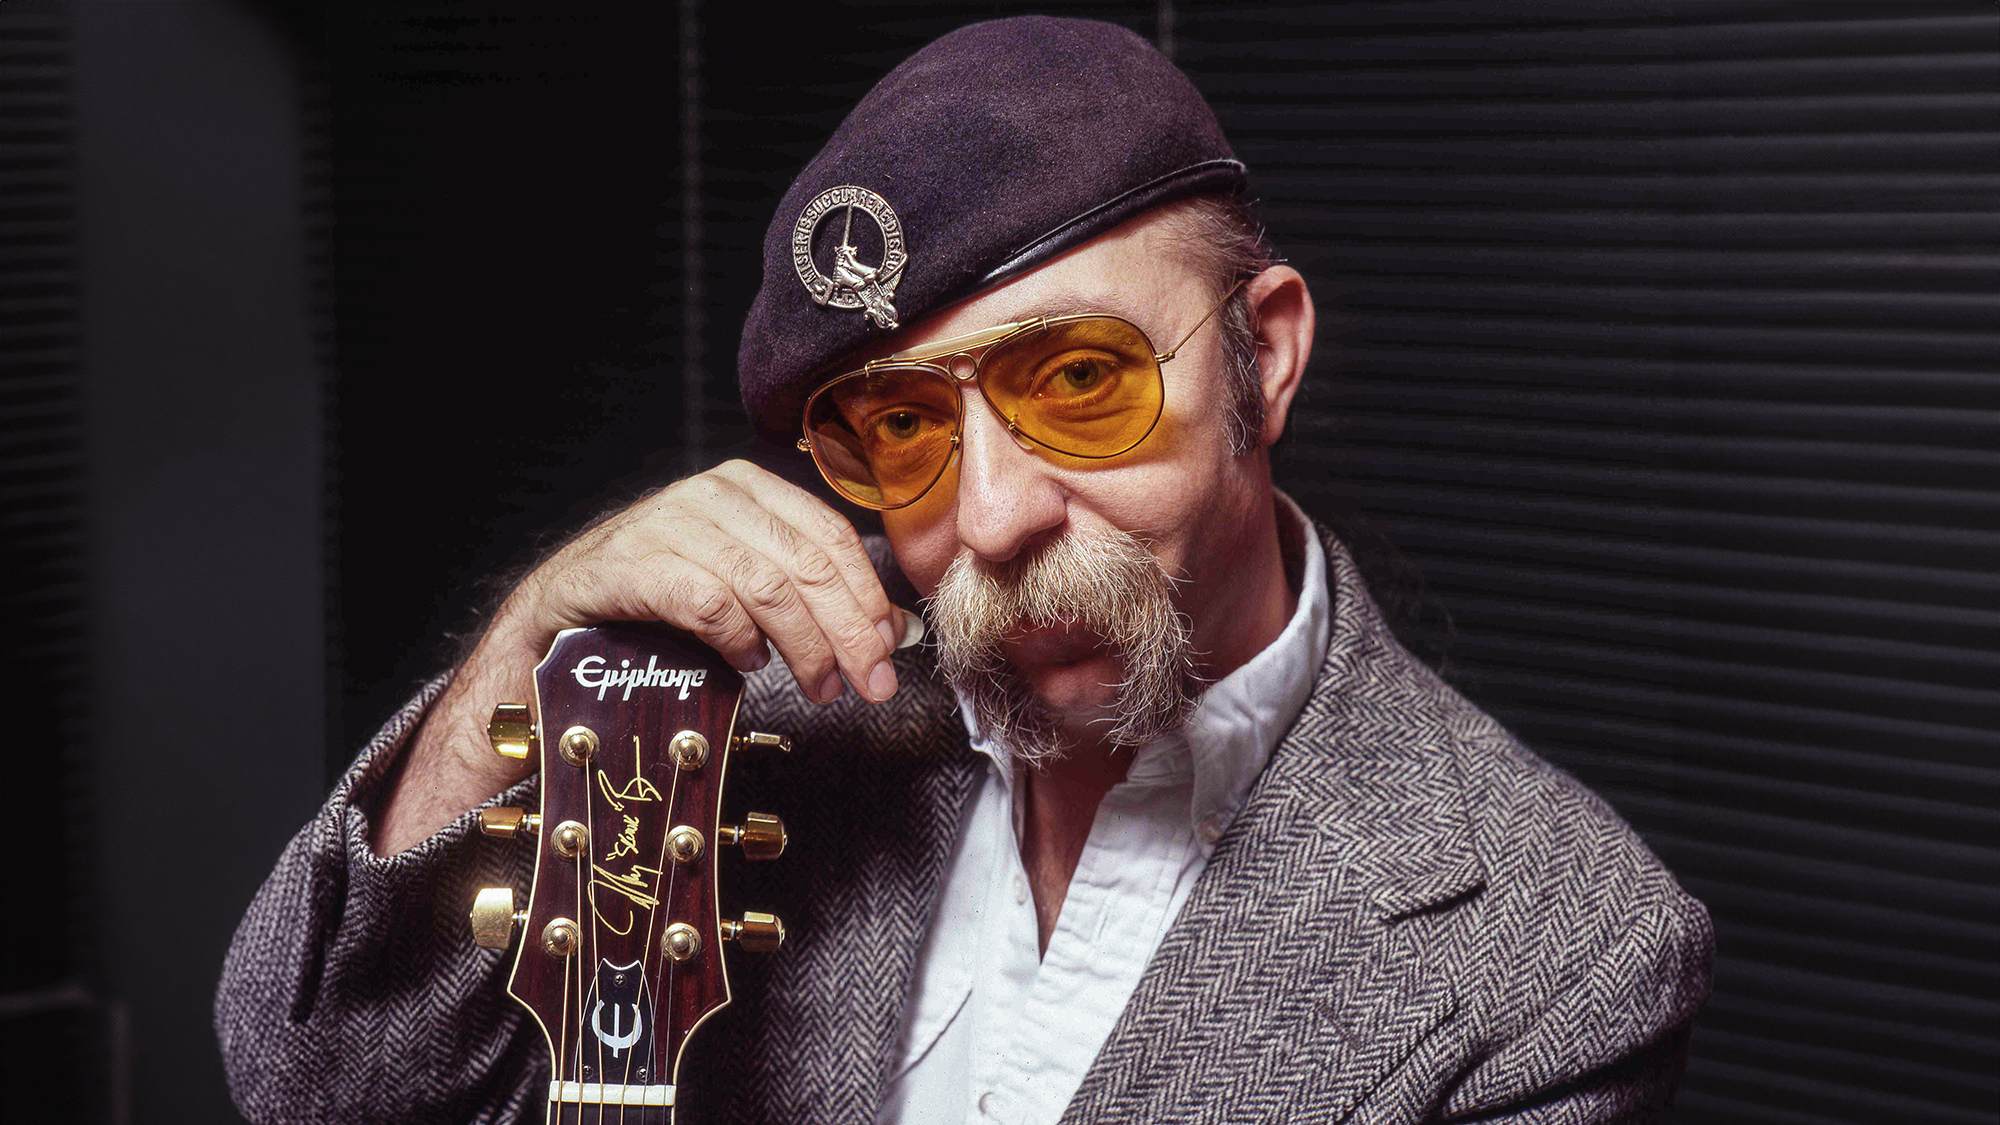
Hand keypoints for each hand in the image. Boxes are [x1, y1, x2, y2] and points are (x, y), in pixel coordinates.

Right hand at [372, 460, 902, 853]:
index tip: (891, 652)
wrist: (552, 627)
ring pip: (764, 582)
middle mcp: (707, 496)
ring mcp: (663, 525)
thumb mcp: (746, 598)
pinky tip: (748, 662)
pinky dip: (737, 635)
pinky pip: (705, 598)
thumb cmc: (658, 611)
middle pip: (805, 562)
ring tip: (818, 686)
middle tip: (870, 683)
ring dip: (803, 644)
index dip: (868, 597)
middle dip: (847, 630)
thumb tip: (892, 636)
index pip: (829, 536)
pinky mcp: (626, 565)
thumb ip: (813, 605)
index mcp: (746, 490)